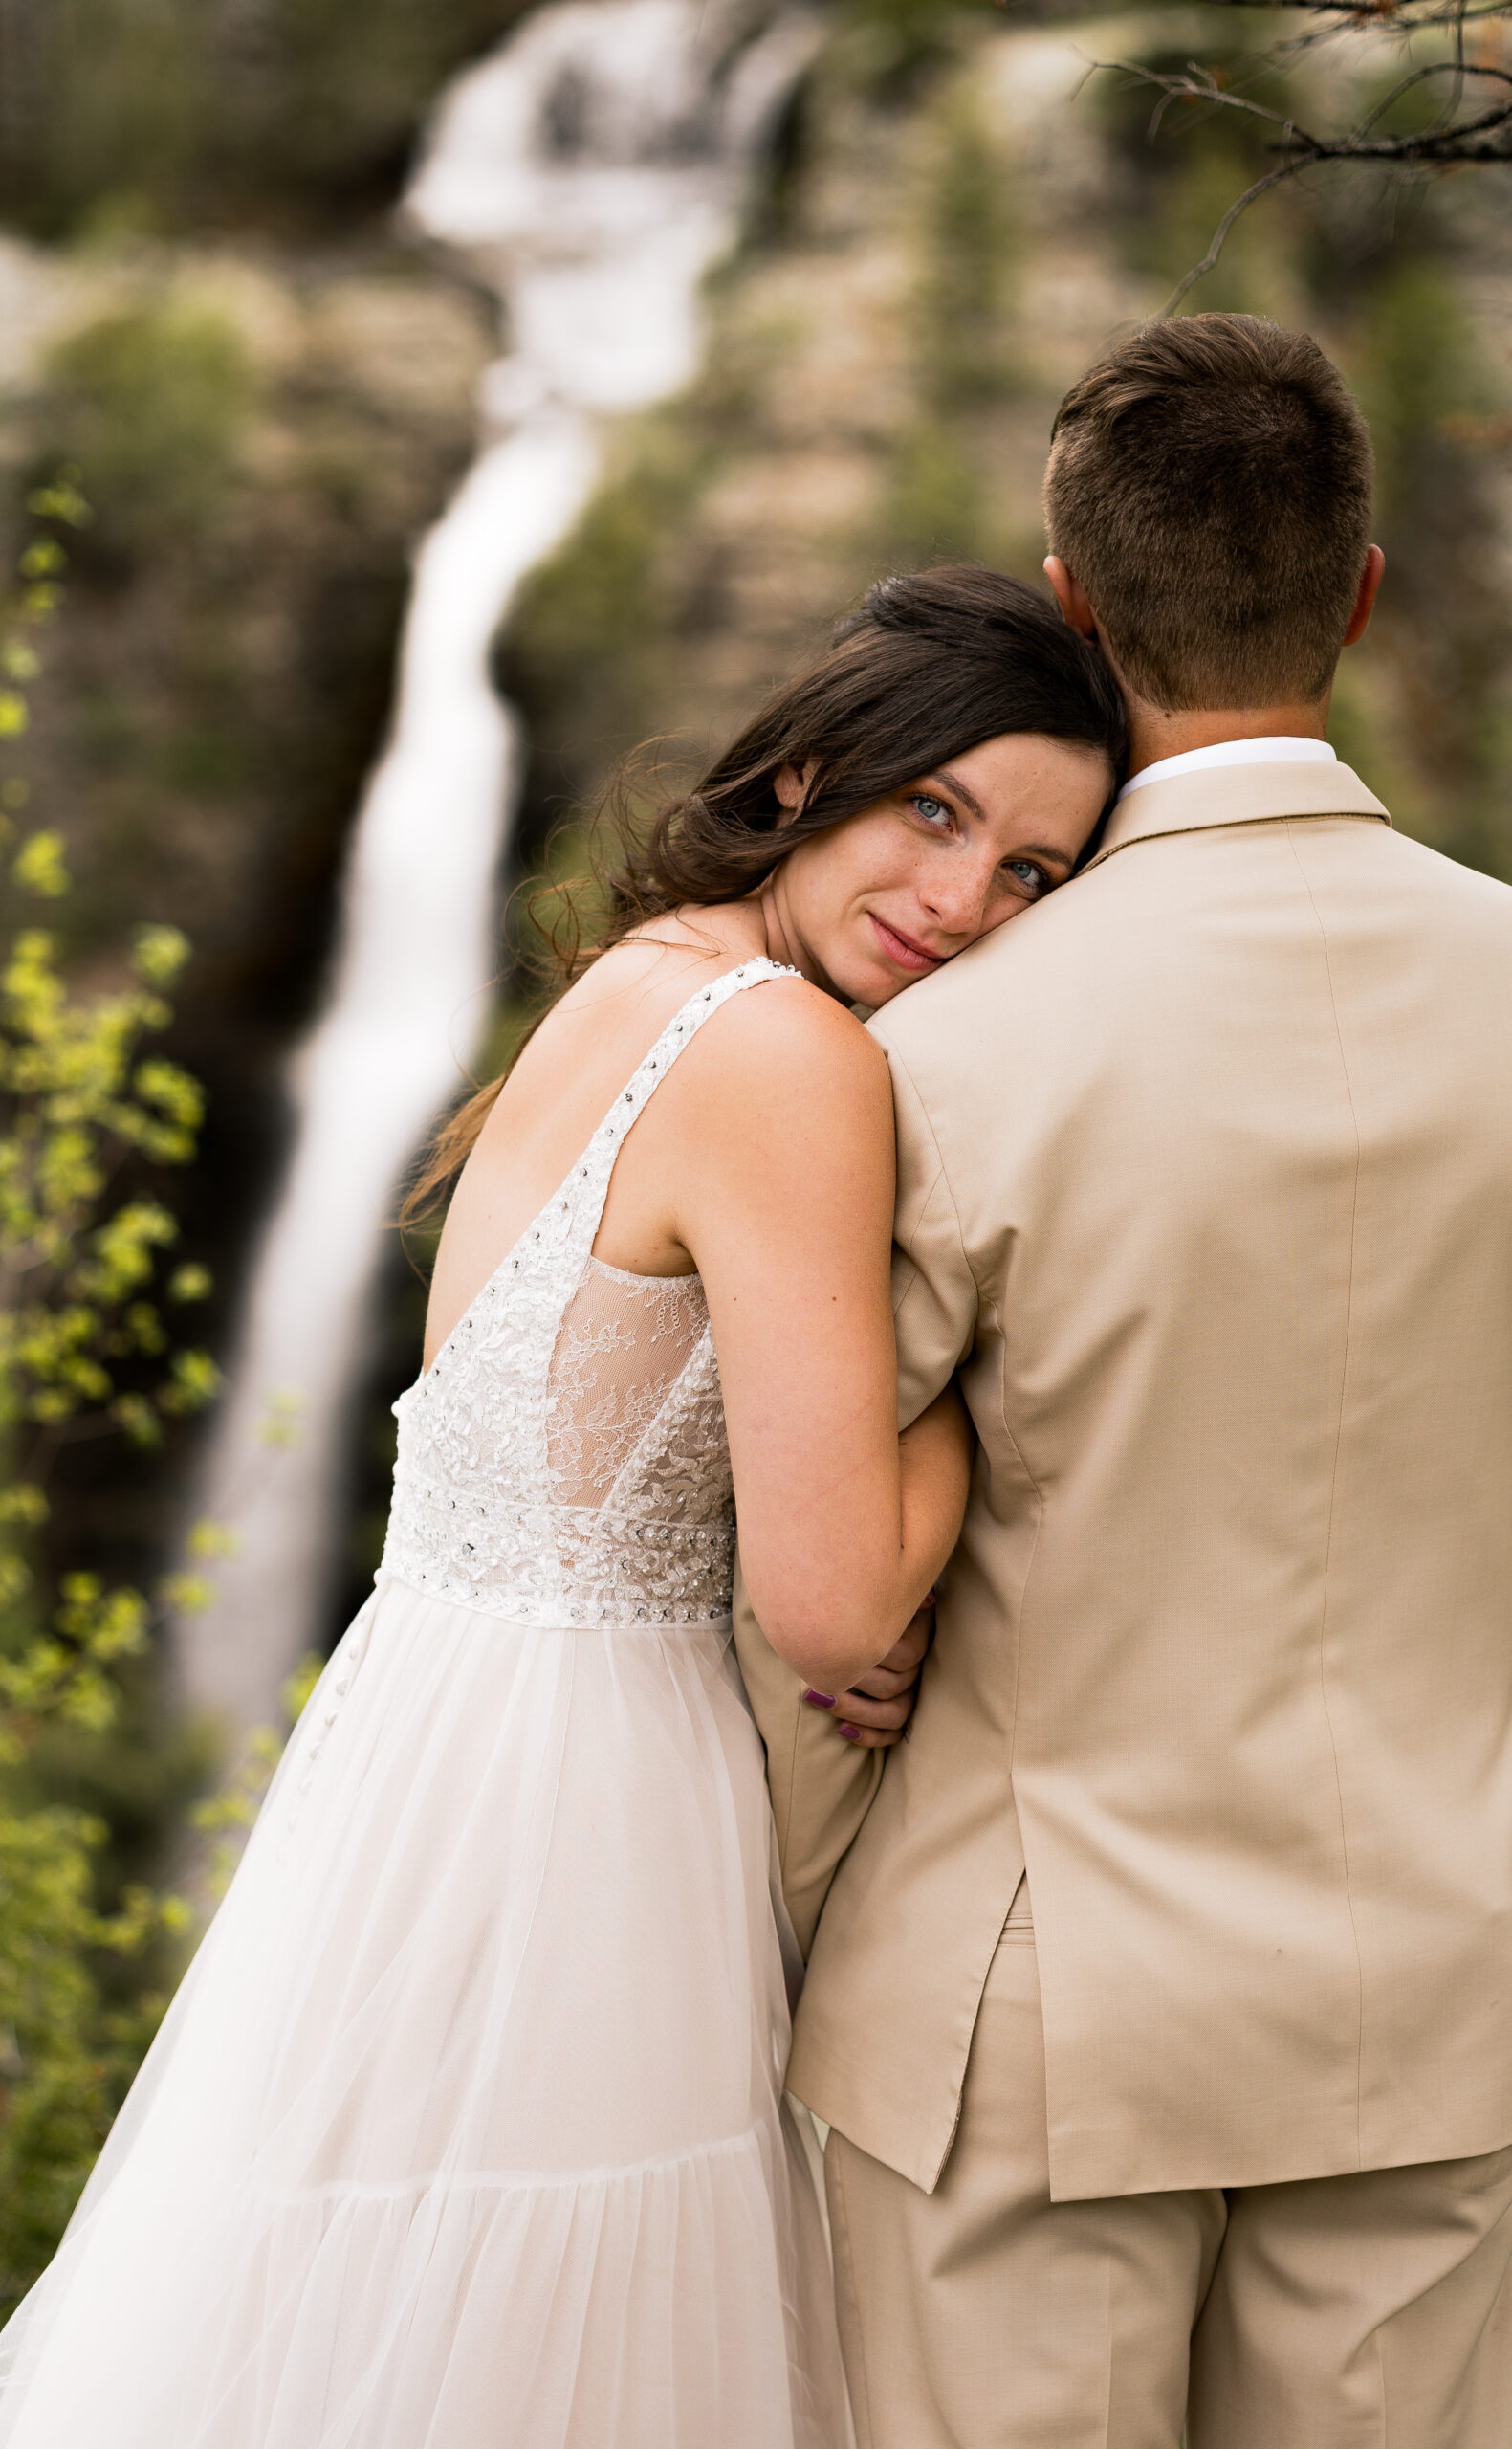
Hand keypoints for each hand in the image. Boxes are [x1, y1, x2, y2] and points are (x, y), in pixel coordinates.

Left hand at [802, 1594, 934, 1749]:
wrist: (849, 1616)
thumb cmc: (861, 1600)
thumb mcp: (880, 1587)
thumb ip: (894, 1588)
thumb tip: (924, 1596)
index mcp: (918, 1635)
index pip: (905, 1654)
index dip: (869, 1654)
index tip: (832, 1645)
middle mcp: (918, 1667)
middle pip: (895, 1685)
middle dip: (852, 1680)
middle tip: (812, 1672)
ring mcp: (912, 1694)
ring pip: (895, 1714)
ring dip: (855, 1710)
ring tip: (816, 1698)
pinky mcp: (901, 1715)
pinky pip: (893, 1735)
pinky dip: (869, 1737)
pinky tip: (841, 1730)